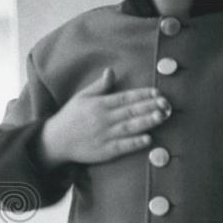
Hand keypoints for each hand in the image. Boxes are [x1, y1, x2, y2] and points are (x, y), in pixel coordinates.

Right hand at [38, 68, 170, 166]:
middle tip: (167, 104)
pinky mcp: (104, 151)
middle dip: (150, 107)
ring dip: (147, 122)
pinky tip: (148, 139)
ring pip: (129, 127)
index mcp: (99, 104)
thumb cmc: (71, 116)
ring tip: (162, 116)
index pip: (125, 97)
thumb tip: (111, 71)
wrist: (55, 141)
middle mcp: (103, 118)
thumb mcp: (82, 97)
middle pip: (130, 111)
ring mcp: (104, 135)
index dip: (142, 94)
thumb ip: (100, 86)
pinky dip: (135, 143)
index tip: (158, 92)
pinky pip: (122, 146)